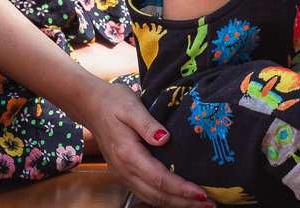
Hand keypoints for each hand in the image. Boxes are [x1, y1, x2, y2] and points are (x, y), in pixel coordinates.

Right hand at [79, 79, 210, 207]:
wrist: (90, 104)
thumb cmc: (113, 101)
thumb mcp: (131, 106)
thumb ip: (148, 124)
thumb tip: (164, 138)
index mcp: (128, 155)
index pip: (160, 179)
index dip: (182, 189)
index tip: (202, 192)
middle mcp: (124, 171)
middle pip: (158, 196)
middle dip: (184, 202)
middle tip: (209, 204)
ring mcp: (122, 175)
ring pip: (152, 199)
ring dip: (176, 204)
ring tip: (199, 204)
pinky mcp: (124, 174)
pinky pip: (146, 194)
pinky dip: (164, 199)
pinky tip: (178, 198)